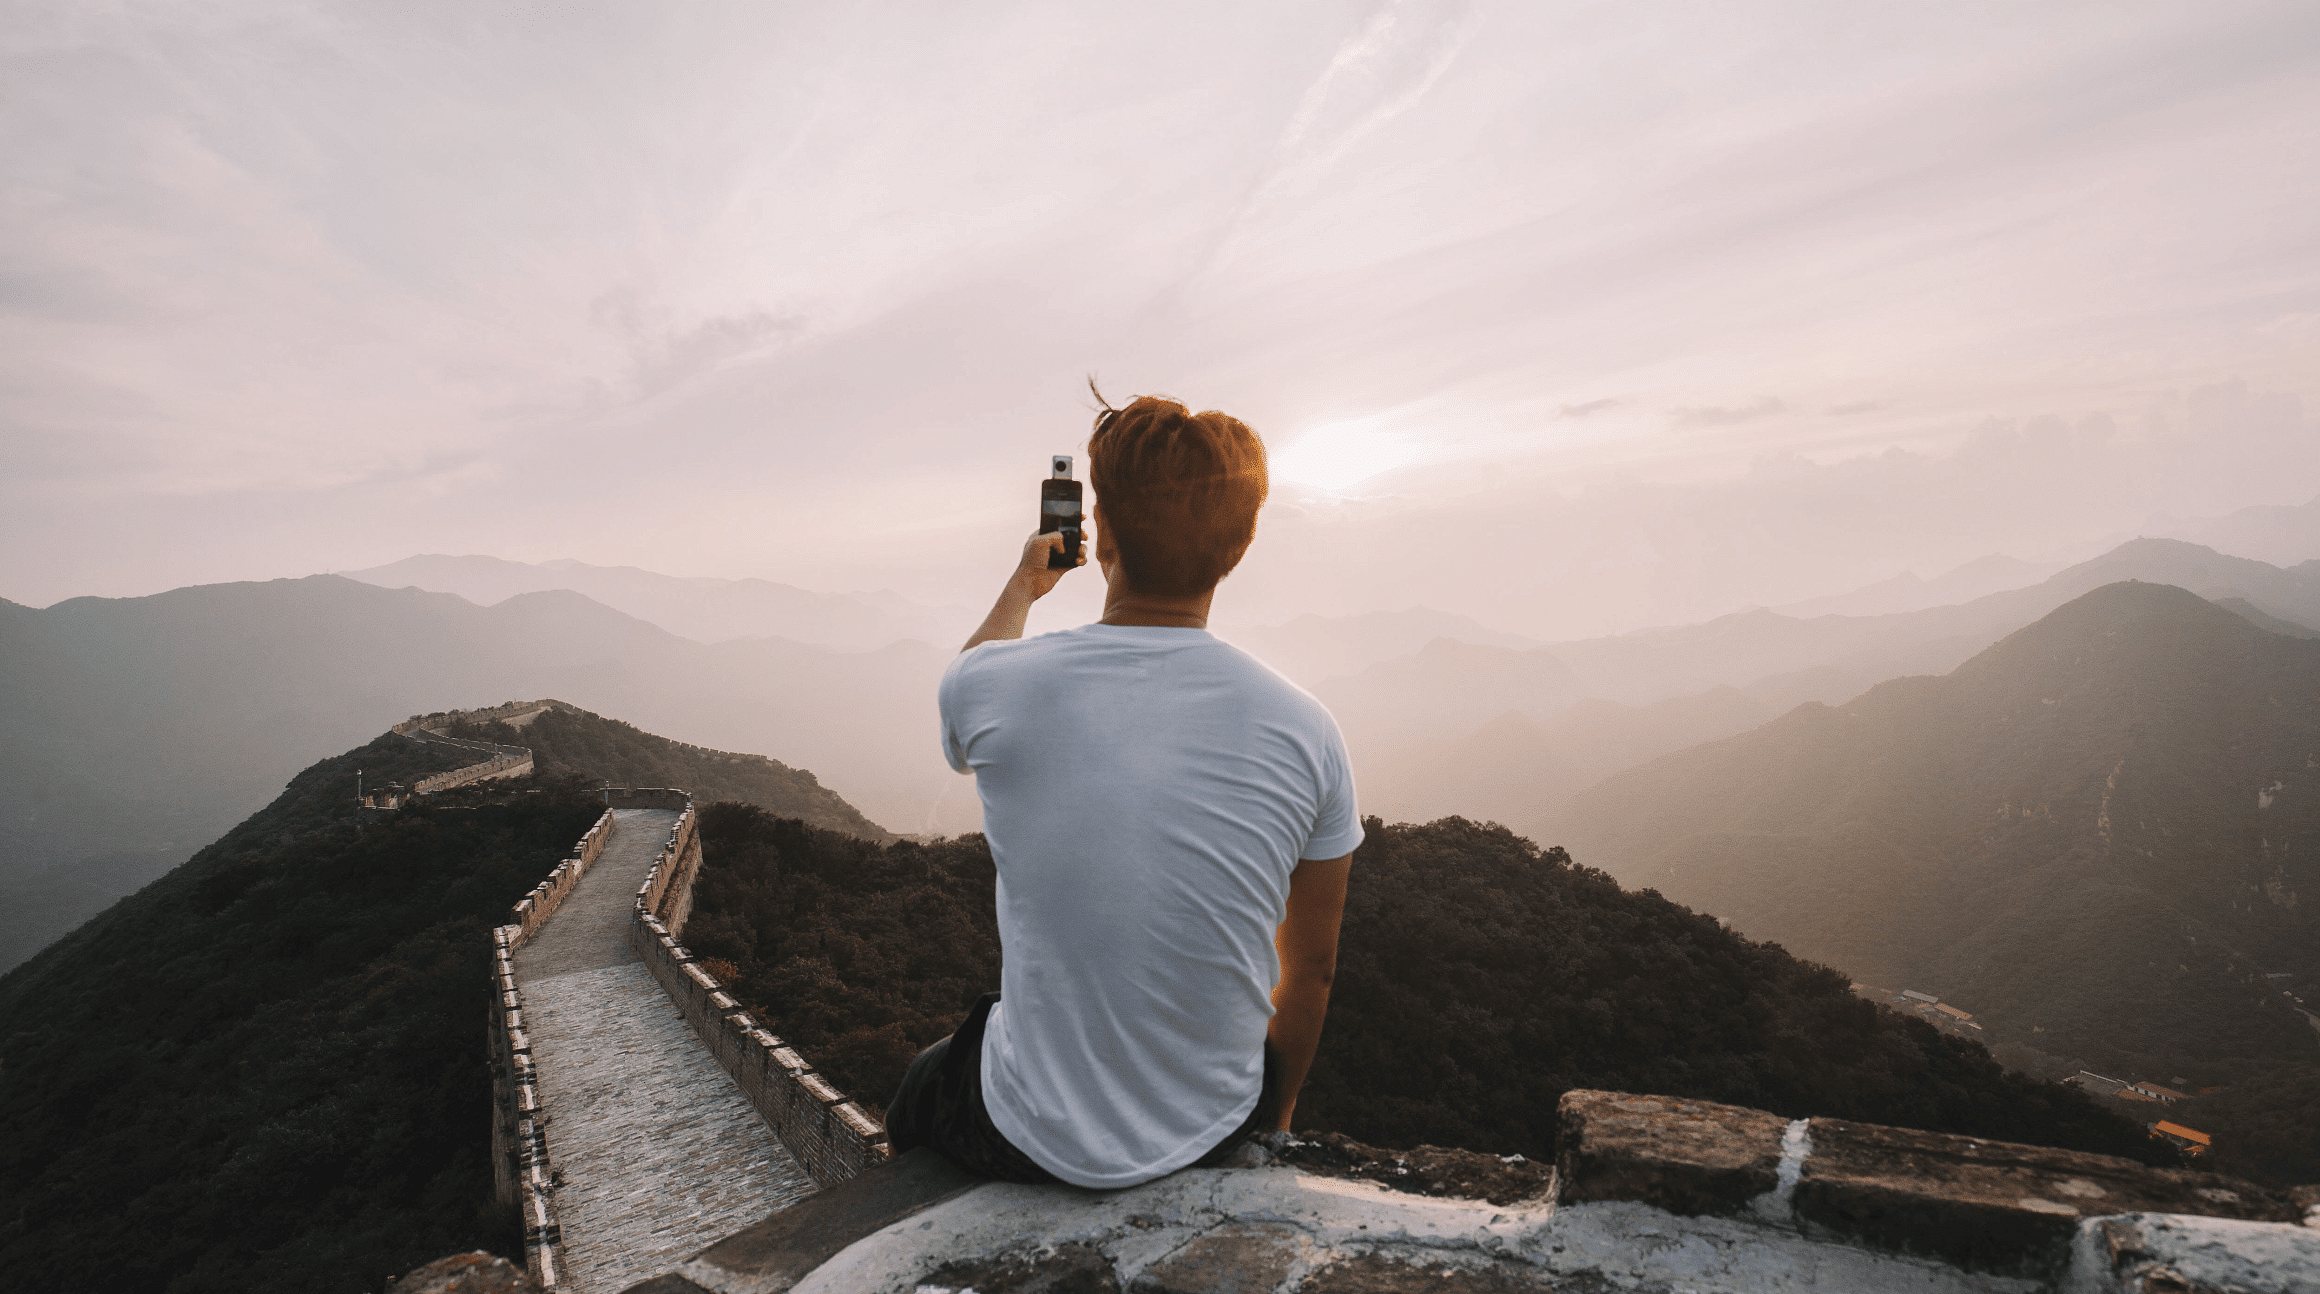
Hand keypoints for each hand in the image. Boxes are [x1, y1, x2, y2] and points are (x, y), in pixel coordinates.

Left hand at [961, 527, 1088, 650]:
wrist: (1030, 583)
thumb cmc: (1031, 561)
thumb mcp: (1040, 541)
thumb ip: (1055, 536)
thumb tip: (1065, 544)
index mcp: (1044, 535)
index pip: (1059, 524)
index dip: (1071, 519)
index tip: (1082, 517)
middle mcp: (1052, 544)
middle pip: (1071, 535)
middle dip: (1080, 534)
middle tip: (1084, 536)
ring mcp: (1059, 556)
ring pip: (1077, 547)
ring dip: (1082, 548)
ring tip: (1080, 552)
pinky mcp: (1064, 567)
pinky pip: (1078, 560)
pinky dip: (1082, 560)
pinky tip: (1078, 561)